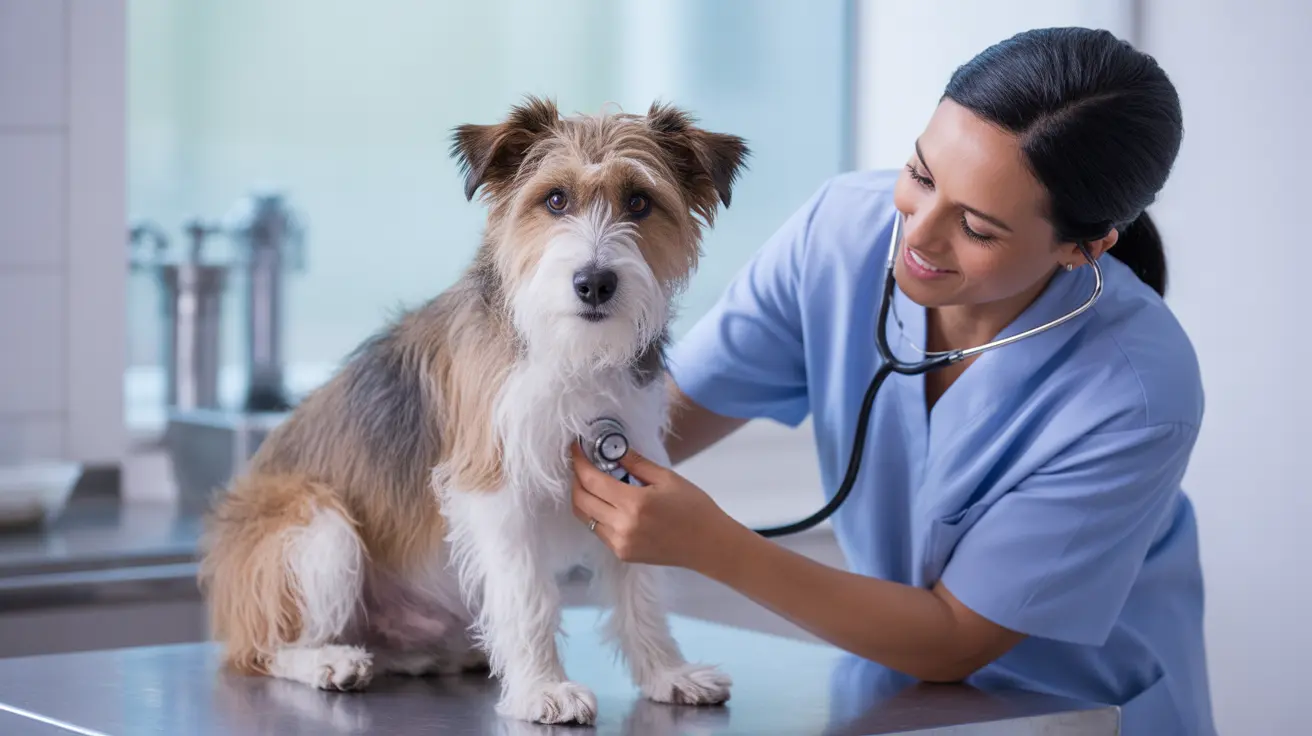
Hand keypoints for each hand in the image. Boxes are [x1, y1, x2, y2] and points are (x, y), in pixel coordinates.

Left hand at [570, 442, 735, 570]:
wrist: (708, 545)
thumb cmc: (694, 508)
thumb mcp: (667, 478)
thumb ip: (636, 463)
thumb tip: (611, 449)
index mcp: (634, 504)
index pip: (591, 479)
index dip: (578, 461)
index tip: (576, 447)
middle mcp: (622, 526)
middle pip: (580, 499)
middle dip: (576, 478)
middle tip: (581, 463)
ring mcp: (620, 544)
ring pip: (585, 517)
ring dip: (583, 497)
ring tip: (592, 481)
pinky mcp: (622, 554)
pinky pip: (598, 530)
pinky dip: (596, 513)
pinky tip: (608, 502)